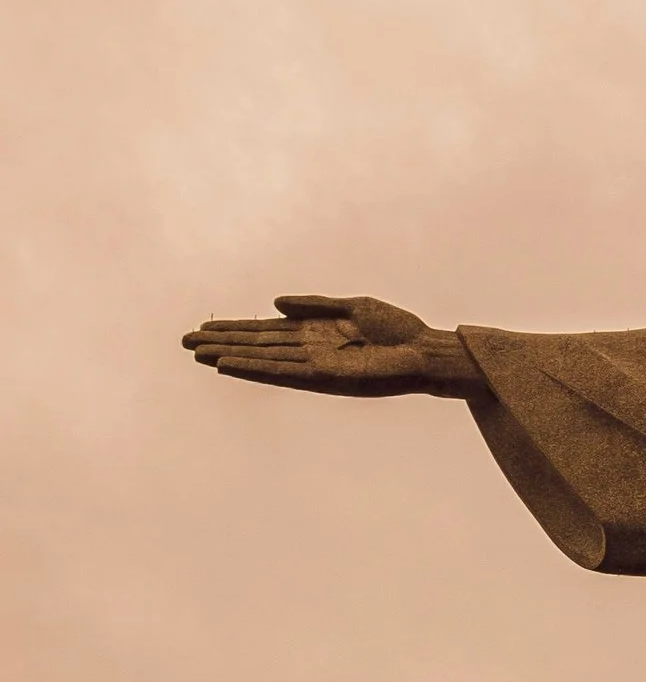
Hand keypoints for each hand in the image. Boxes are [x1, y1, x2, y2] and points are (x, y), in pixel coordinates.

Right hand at [181, 294, 478, 395]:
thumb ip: (315, 304)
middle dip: (222, 343)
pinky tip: (231, 364)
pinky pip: (282, 372)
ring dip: (230, 357)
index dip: (234, 329)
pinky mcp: (324, 377)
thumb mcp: (354, 306)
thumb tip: (275, 304)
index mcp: (314, 333)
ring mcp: (314, 365)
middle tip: (184, 342)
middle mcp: (309, 351)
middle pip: (256, 346)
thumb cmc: (397, 330)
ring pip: (262, 360)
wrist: (426, 351)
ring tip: (198, 354)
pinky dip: (256, 368)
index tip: (204, 328)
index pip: (265, 332)